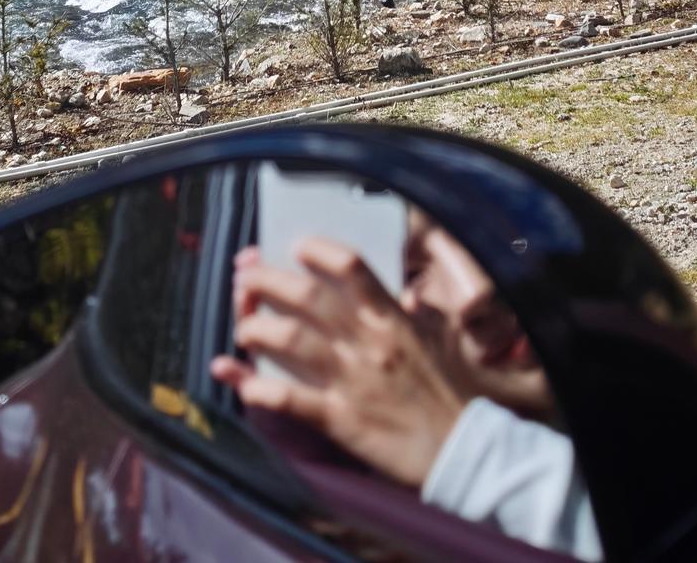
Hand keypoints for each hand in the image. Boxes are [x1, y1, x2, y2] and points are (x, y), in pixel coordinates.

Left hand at [210, 238, 471, 488]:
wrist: (463, 450)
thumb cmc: (446, 392)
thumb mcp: (432, 339)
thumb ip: (409, 312)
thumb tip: (399, 294)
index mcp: (391, 318)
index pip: (351, 267)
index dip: (317, 250)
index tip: (295, 246)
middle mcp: (368, 341)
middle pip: (308, 296)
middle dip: (267, 281)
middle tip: (245, 278)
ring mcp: (352, 379)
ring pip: (291, 339)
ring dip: (256, 327)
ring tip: (242, 325)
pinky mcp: (341, 419)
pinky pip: (288, 398)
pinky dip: (255, 385)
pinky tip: (234, 376)